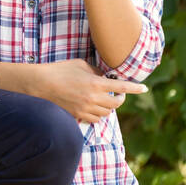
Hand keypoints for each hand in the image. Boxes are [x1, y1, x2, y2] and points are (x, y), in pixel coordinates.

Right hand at [29, 58, 147, 123]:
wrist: (40, 84)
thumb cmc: (60, 70)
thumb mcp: (81, 65)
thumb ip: (96, 72)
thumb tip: (104, 78)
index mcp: (96, 83)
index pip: (122, 88)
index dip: (135, 88)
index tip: (144, 89)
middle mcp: (93, 98)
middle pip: (116, 104)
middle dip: (119, 99)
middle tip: (117, 94)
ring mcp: (85, 109)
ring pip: (106, 113)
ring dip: (108, 106)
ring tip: (103, 99)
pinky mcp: (77, 115)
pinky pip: (94, 119)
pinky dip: (97, 114)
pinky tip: (93, 107)